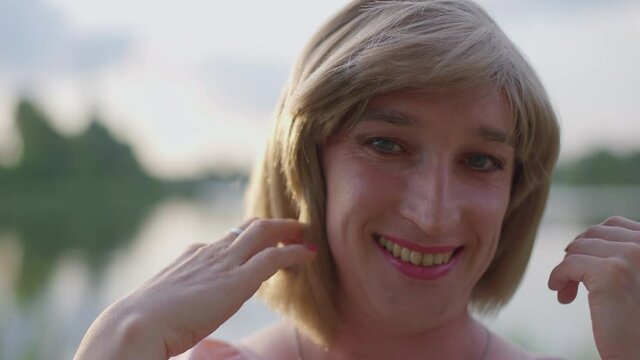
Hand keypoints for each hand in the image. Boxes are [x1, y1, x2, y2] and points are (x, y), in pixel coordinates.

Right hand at [74, 218, 316, 359]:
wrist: (137, 325)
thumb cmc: (142, 324)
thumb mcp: (164, 304)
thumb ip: (181, 299)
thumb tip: (183, 315)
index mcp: (193, 256)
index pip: (227, 239)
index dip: (249, 240)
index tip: (263, 244)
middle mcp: (210, 251)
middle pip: (249, 227)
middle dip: (274, 225)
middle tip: (294, 229)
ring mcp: (224, 263)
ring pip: (264, 232)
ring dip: (288, 231)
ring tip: (306, 236)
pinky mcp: (238, 280)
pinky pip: (275, 257)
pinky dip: (295, 252)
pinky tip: (310, 255)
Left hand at [548, 216, 639, 359]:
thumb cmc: (637, 322)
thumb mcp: (635, 278)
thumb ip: (623, 256)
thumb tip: (585, 237)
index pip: (614, 226)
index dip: (591, 243)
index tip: (582, 265)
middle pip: (593, 234)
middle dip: (577, 255)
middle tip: (572, 281)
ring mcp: (632, 256)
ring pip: (578, 247)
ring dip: (567, 269)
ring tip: (568, 292)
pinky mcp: (612, 273)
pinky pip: (569, 264)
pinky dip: (558, 276)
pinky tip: (561, 294)